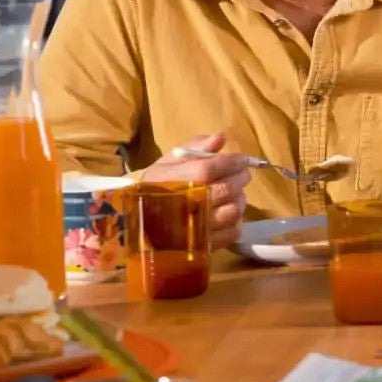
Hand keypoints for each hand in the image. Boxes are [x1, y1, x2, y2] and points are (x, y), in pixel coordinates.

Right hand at [142, 132, 251, 249]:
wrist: (139, 220)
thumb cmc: (156, 185)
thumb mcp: (169, 161)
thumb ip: (196, 148)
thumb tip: (221, 137)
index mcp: (179, 180)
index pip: (212, 168)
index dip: (232, 161)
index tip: (241, 159)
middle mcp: (191, 204)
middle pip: (228, 188)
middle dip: (241, 177)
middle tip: (243, 174)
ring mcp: (199, 227)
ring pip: (234, 210)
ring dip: (240, 198)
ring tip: (236, 193)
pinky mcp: (206, 244)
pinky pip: (233, 232)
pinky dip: (237, 221)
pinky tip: (229, 213)